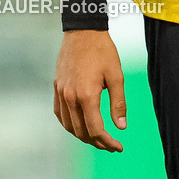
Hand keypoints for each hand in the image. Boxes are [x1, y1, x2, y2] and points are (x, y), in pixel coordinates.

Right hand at [54, 30, 126, 151]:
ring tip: (97, 137)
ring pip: (69, 126)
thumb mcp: (116, 75)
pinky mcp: (57, 87)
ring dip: (83, 135)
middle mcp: (70, 97)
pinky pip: (60, 114)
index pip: (95, 130)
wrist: (83, 30)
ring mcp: (61, 93)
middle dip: (97, 142)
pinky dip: (69, 124)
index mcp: (87, 95)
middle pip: (81, 132)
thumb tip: (121, 127)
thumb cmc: (103, 51)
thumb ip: (118, 102)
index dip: (107, 142)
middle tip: (111, 144)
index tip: (118, 147)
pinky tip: (79, 125)